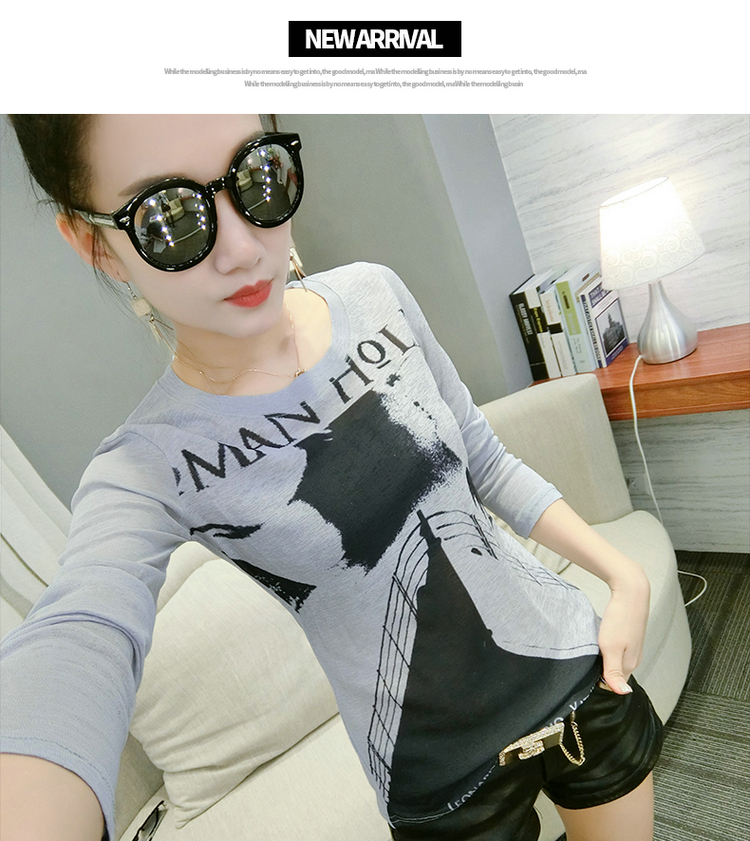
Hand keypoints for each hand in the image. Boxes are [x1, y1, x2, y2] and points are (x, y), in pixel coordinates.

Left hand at [597, 571, 649, 694]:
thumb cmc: (620, 618)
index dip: (599, 682)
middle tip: (586, 662)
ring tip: (591, 651)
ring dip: (603, 659)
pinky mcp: (629, 637)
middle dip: (600, 672)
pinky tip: (599, 641)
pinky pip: (616, 650)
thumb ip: (614, 671)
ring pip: (615, 661)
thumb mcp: (611, 647)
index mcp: (629, 665)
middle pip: (615, 674)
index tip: (586, 675)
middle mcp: (633, 658)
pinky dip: (606, 649)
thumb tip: (623, 693)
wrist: (630, 592)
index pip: (614, 685)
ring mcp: (632, 647)